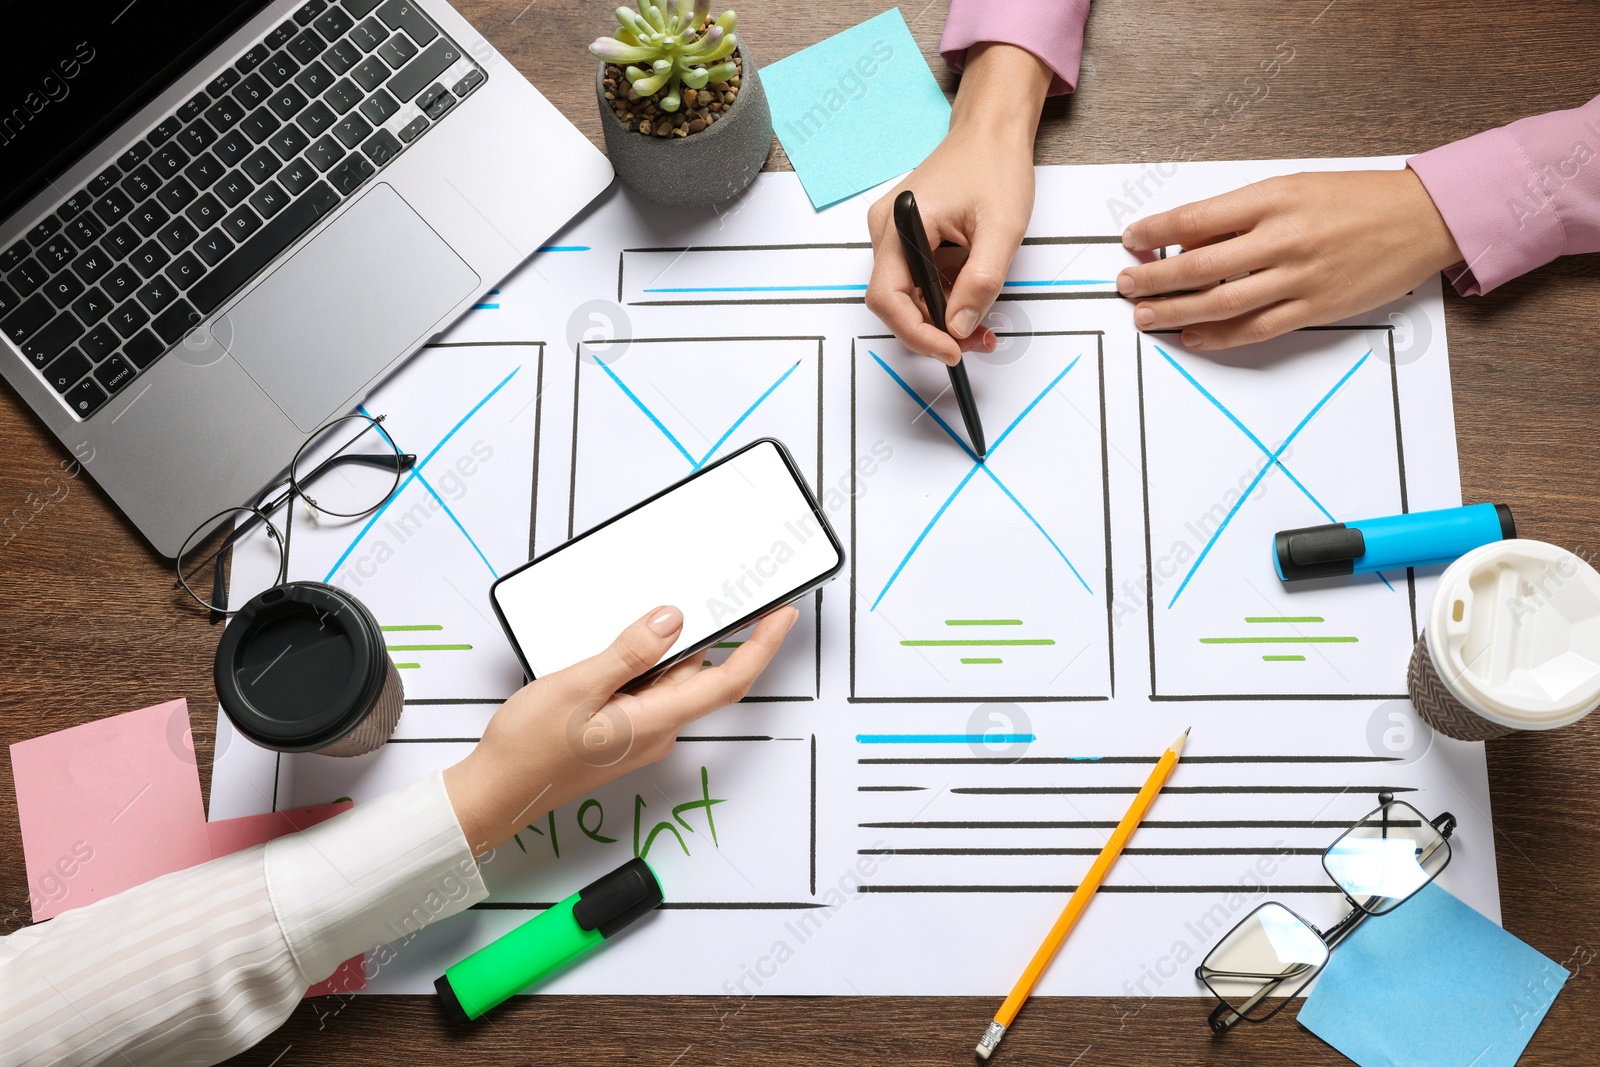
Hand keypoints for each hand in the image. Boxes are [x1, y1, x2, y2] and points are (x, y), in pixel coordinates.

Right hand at [442, 604, 797, 854]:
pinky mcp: (622, 731)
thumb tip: (672, 620)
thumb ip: (630, 652)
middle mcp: (658, 730)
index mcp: (656, 720)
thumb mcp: (578, 686)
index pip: (729, 680)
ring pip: (668, 679)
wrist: (496, 791)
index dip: (762, 646)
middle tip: (716, 594)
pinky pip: (647, 689)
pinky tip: (615, 647)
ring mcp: (640, 733)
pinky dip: (642, 664)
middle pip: (698, 674)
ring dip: (663, 649)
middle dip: (709, 636)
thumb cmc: (529, 749)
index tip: (782, 615)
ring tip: (641, 616)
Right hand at [865, 43, 1053, 365]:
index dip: (917, 333)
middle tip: (974, 342)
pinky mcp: (909, 236)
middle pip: (897, 302)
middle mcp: (888, 231)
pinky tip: (971, 297)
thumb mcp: (1000, 229)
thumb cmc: (993, 164)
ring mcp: (896, 234)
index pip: (888, 299)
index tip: (950, 351)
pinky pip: (920, 279)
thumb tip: (961, 326)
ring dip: (943, 316)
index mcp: (901, 224)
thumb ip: (980, 282)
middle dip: (935, 329)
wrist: (992, 131)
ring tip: (981, 324)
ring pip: (911, 294)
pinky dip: (945, 297)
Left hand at [1117, 169, 1462, 348]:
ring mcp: (1300, 277)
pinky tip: (1192, 336)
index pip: (1195, 218)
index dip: (1154, 232)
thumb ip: (1240, 213)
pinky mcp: (1316, 307)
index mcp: (1274, 198)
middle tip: (1125, 284)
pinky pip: (1255, 329)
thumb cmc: (1357, 199)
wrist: (1424, 217)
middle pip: (1198, 266)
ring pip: (1220, 302)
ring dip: (1175, 312)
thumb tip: (1187, 237)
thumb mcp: (1293, 187)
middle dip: (1152, 278)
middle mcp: (1284, 237)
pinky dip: (1218, 336)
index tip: (1131, 240)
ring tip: (1146, 315)